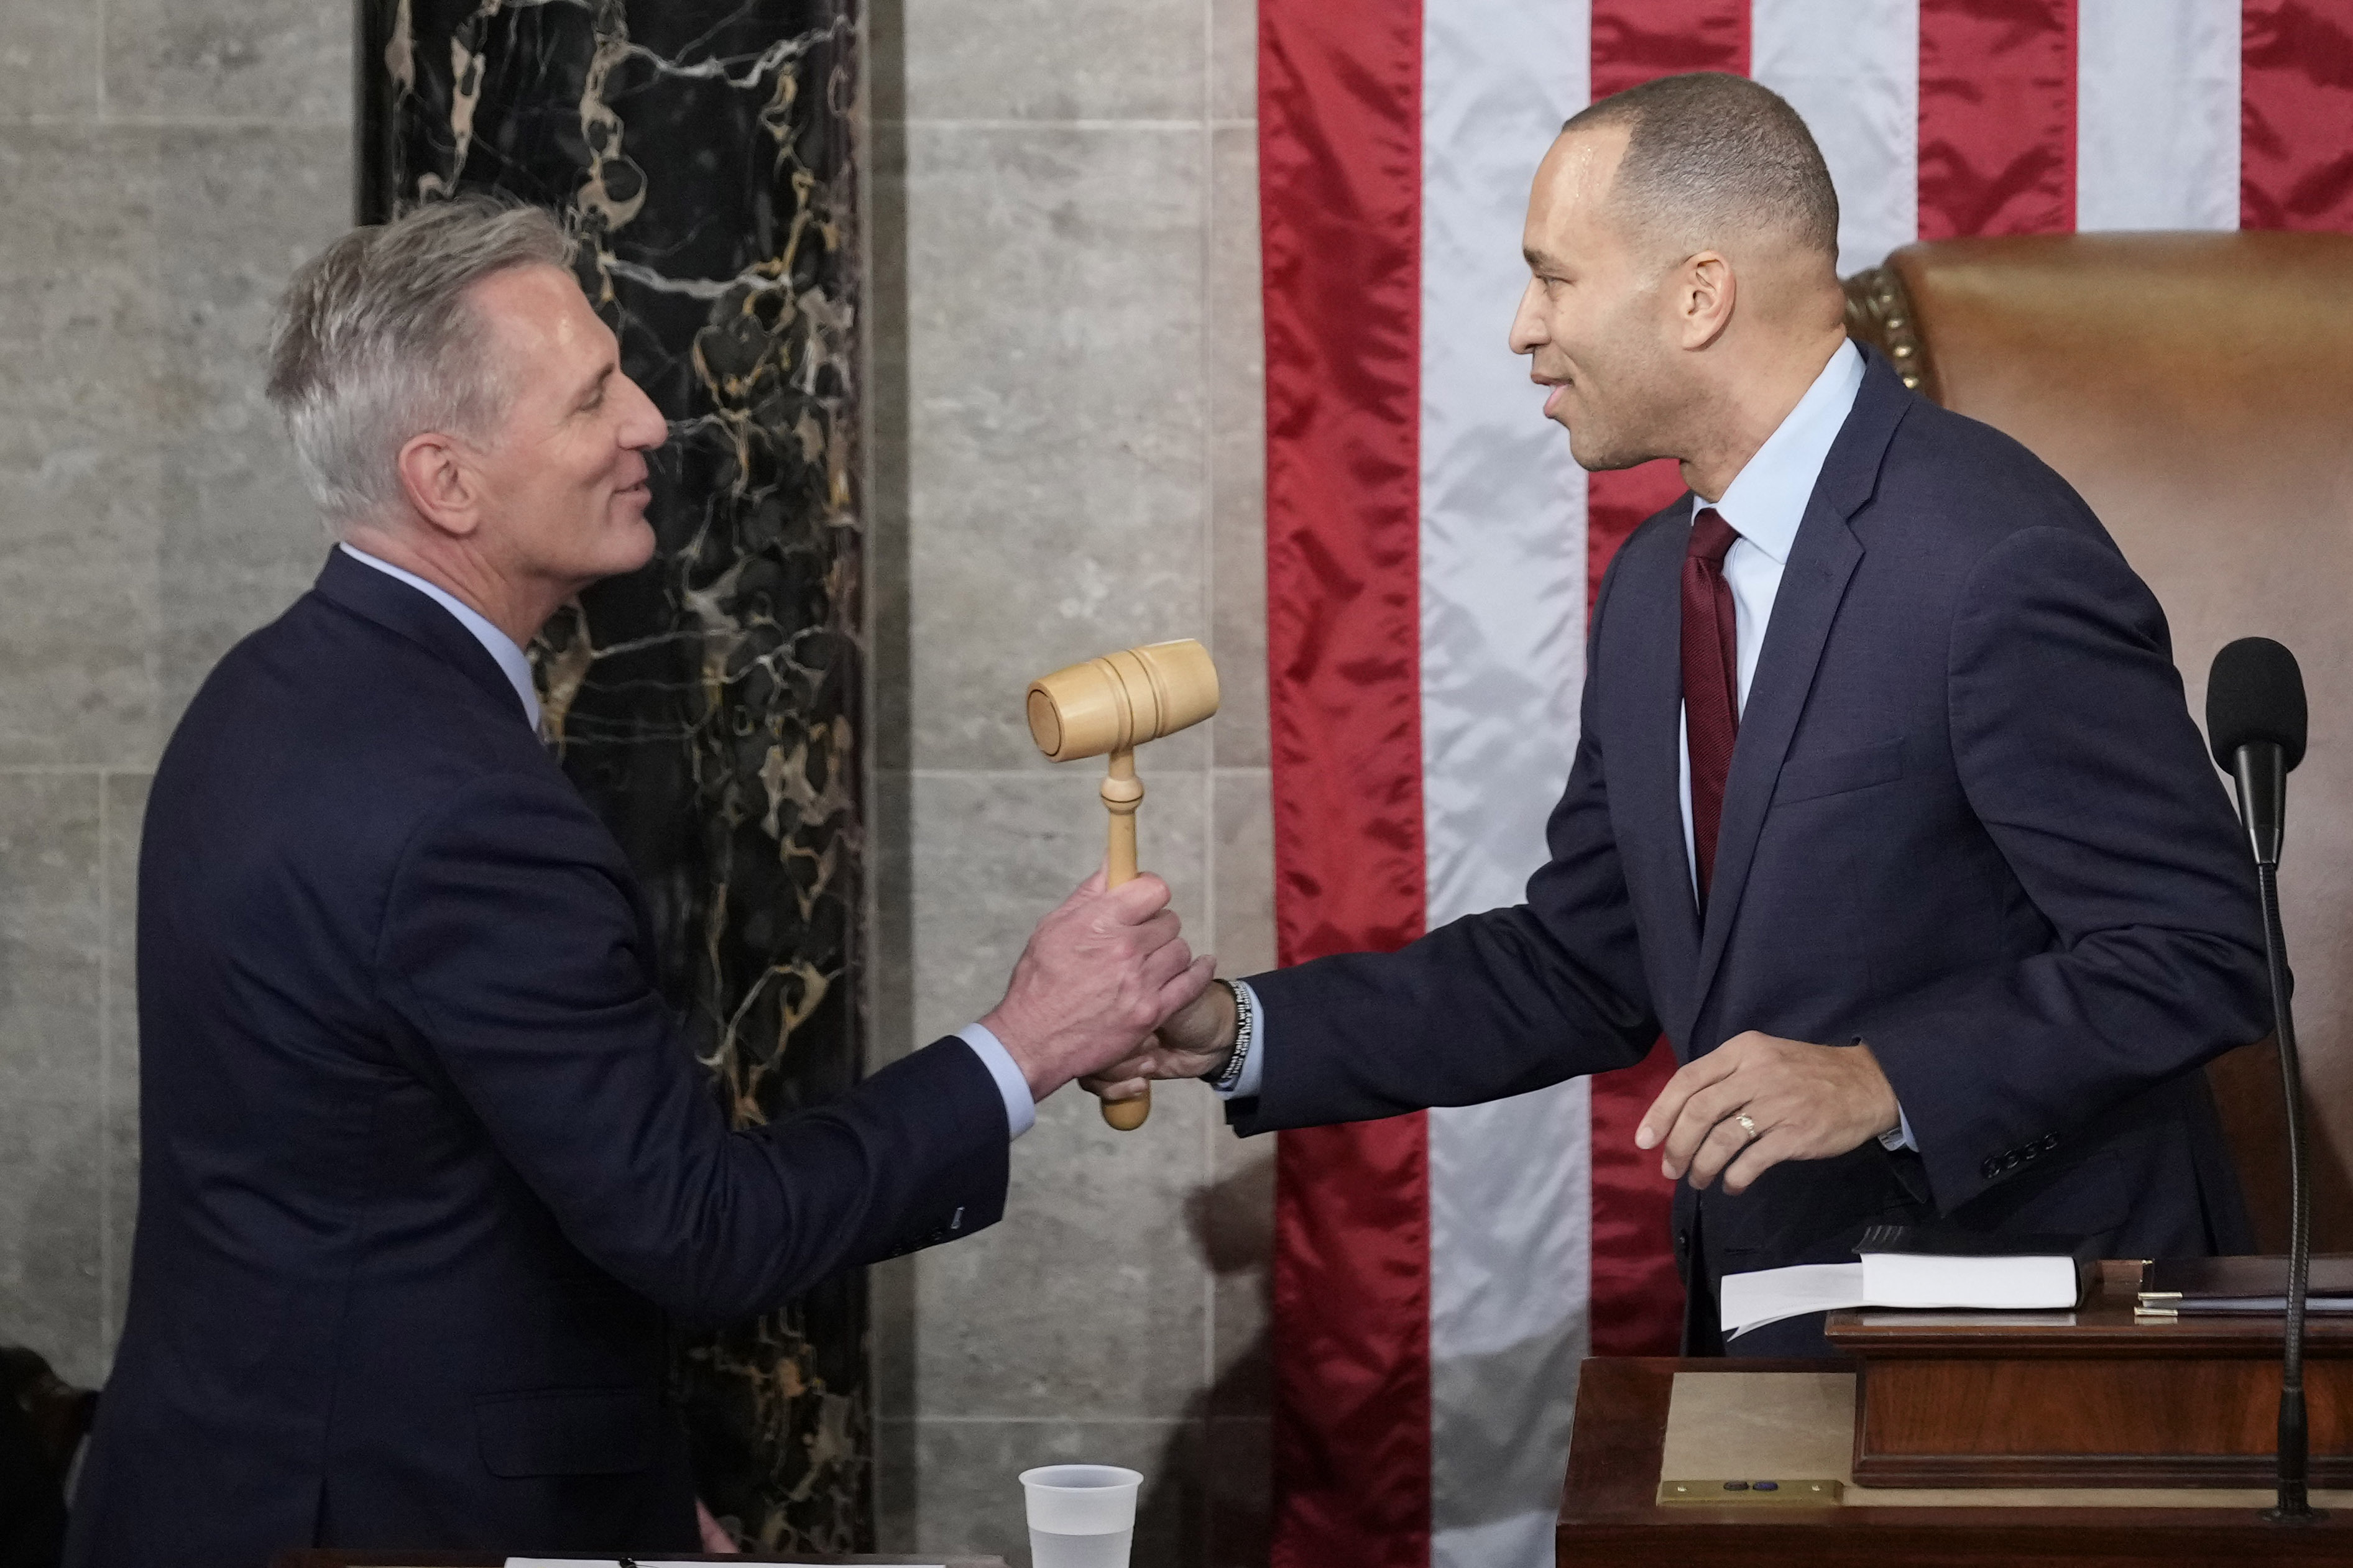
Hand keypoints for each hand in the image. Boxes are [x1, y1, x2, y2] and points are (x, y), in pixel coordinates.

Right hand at [981, 867, 1215, 1101]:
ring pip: (1180, 951)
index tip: (1143, 902)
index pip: (1153, 889)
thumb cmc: (1038, 983)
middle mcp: (1124, 948)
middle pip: (1169, 921)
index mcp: (1099, 921)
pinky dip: (1199, 972)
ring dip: (1168, 954)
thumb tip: (1114, 860)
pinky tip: (1201, 965)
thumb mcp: (1053, 927)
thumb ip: (1089, 893)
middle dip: (1155, 927)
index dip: (1148, 893)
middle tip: (1140, 940)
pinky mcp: (1152, 1012)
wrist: (1033, 1040)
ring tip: (1150, 963)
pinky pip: (1192, 983)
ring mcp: (1141, 982)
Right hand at [1079, 979, 1237, 1104]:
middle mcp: (1109, 1016)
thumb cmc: (1196, 1007)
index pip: (1088, 1007)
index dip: (1104, 1022)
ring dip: (1121, 1070)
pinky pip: (1097, 1083)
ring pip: (1089, 1064)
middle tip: (1151, 1044)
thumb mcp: (1165, 997)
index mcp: (1117, 991)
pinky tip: (1141, 1085)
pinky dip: (1117, 1089)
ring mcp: (1111, 1042)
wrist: (1217, 1041)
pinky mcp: (1117, 1066)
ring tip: (1150, 1064)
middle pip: (1083, 1039)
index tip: (1135, 1026)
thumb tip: (1105, 1009)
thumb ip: (1133, 999)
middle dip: (1114, 1051)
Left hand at [1635, 1031, 1900, 1195]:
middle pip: (1698, 1112)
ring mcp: (1778, 1103)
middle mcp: (1756, 1073)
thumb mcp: (1765, 1058)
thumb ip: (1726, 1078)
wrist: (1868, 1083)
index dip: (1660, 1112)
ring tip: (1697, 1180)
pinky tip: (1732, 1185)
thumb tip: (1682, 1115)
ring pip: (1721, 1139)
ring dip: (1701, 1165)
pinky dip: (1735, 1178)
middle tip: (1669, 1170)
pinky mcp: (1797, 1133)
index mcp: (1742, 1051)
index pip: (1687, 1079)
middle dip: (1676, 1145)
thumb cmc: (1808, 1074)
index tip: (1644, 1139)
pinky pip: (1752, 1160)